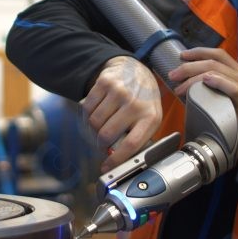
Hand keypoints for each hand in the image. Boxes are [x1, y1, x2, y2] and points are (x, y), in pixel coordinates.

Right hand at [81, 56, 162, 172]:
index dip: (116, 159)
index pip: (131, 144)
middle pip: (107, 134)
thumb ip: (138, 138)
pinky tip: (96, 113)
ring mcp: (119, 91)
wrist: (137, 70)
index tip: (107, 167)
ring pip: (94, 122)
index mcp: (150, 117)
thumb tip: (119, 161)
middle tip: (101, 144)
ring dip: (93, 129)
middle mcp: (135, 103)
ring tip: (100, 126)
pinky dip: (87, 115)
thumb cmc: (144, 100)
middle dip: (100, 144)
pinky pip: (87, 108)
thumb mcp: (150, 118)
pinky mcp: (105, 83)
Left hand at [168, 47, 237, 185]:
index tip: (181, 56)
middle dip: (189, 66)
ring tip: (179, 86)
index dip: (198, 52)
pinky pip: (231, 86)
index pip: (217, 54)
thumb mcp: (221, 101)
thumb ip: (210, 89)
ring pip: (216, 71)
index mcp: (237, 74)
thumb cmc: (235, 124)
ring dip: (194, 77)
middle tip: (173, 75)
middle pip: (213, 61)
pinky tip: (205, 80)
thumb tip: (185, 84)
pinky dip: (217, 81)